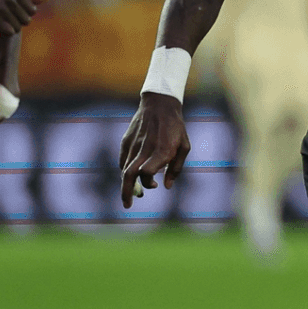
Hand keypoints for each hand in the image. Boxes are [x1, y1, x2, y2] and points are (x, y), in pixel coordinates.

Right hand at [0, 0, 48, 34]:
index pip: (32, 11)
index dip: (22, 15)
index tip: (10, 10)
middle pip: (26, 20)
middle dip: (16, 22)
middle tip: (3, 16)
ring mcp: (1, 6)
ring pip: (18, 27)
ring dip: (9, 28)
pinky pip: (9, 31)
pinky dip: (3, 31)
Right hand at [118, 92, 189, 207]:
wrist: (159, 103)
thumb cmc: (176, 127)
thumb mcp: (184, 146)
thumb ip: (176, 168)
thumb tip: (165, 186)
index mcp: (162, 150)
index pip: (147, 173)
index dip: (148, 183)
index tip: (155, 185)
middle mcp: (145, 149)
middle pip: (129, 175)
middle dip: (126, 193)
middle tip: (128, 205)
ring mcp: (133, 144)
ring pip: (124, 169)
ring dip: (126, 184)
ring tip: (130, 194)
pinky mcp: (126, 140)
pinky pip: (123, 160)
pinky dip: (125, 170)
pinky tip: (131, 174)